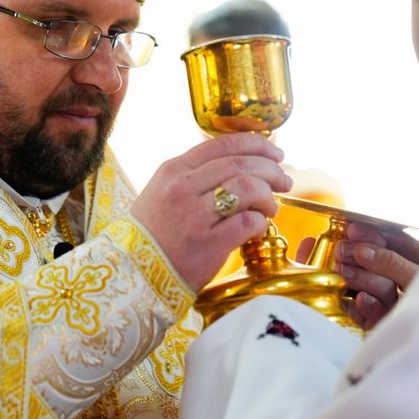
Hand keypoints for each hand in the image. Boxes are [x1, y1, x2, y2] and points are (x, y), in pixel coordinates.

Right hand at [130, 134, 292, 290]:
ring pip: (248, 189)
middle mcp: (183, 187)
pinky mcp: (209, 243)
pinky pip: (248, 222)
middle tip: (285, 180)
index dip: (256, 145)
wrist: (133, 274)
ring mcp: (195, 215)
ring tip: (271, 207)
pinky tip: (258, 228)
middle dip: (271, 170)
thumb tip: (239, 164)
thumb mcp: (161, 192)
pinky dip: (260, 222)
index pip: (223, 144)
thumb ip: (193, 175)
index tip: (275, 153)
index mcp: (173, 170)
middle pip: (241, 164)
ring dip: (268, 196)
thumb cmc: (151, 235)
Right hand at [334, 221, 418, 329]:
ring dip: (359, 278)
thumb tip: (362, 250)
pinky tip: (362, 299)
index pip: (397, 242)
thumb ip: (393, 264)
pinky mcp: (381, 324)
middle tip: (342, 250)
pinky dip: (364, 307)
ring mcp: (392, 302)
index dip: (375, 234)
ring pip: (371, 286)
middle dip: (360, 256)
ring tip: (345, 271)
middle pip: (379, 263)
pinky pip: (367, 314)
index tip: (353, 229)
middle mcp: (405, 280)